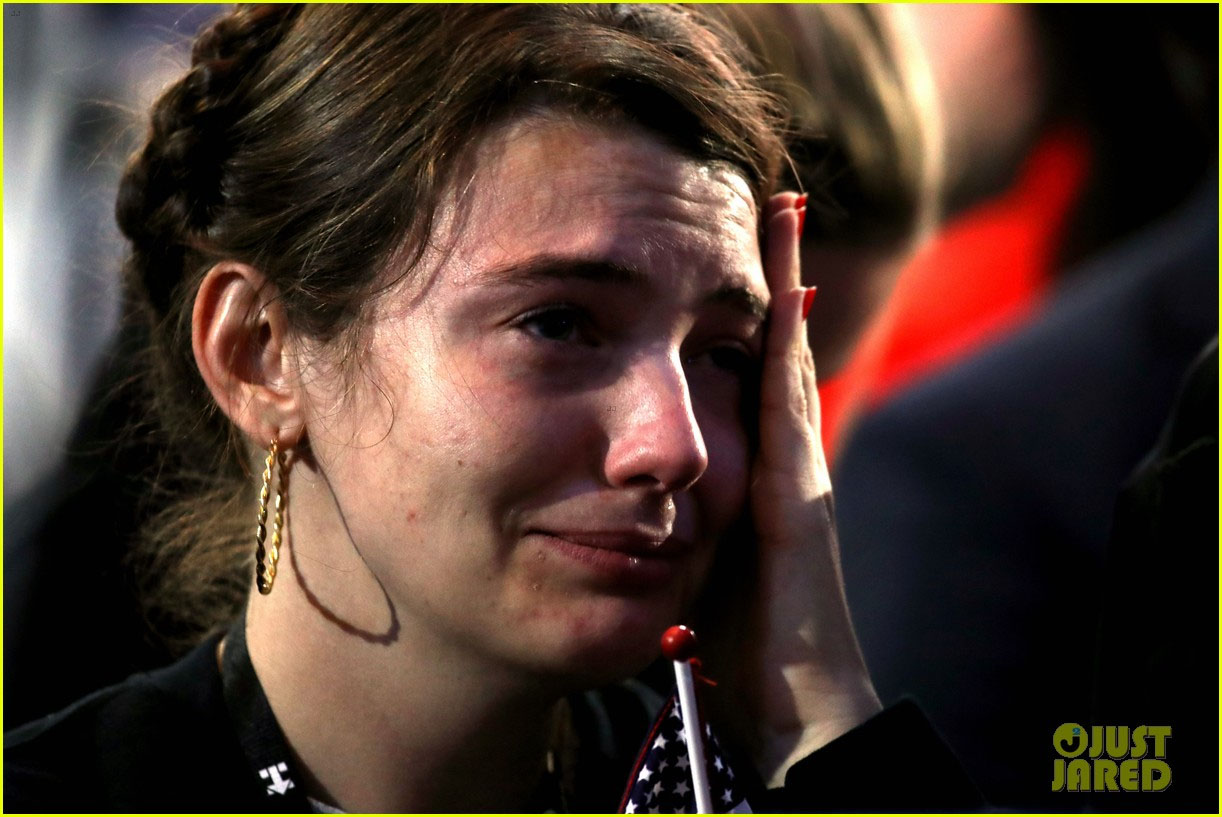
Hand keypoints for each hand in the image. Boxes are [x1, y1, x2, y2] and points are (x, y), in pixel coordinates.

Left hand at [717, 192, 881, 785]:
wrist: (791, 708)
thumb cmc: (733, 649)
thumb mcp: (690, 568)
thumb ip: (662, 524)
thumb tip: (612, 494)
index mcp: (749, 479)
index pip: (744, 379)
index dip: (737, 317)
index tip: (721, 253)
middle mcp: (781, 464)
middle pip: (771, 352)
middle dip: (766, 281)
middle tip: (765, 203)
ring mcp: (798, 476)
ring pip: (786, 362)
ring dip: (782, 292)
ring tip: (779, 218)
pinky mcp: (801, 498)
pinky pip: (791, 406)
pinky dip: (788, 349)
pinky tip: (783, 295)